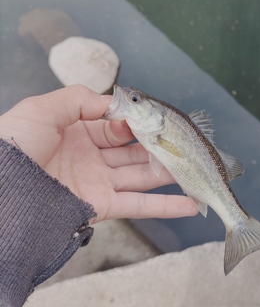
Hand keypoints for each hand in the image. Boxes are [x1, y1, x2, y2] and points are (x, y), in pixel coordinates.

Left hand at [0, 85, 197, 222]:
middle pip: (133, 152)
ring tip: (194, 170)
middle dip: (159, 148)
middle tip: (184, 145)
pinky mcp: (101, 206)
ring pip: (141, 177)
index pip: (116, 126)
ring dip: (169, 174)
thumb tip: (113, 104)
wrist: (0, 189)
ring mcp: (97, 183)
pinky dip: (165, 207)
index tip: (154, 122)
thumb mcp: (42, 109)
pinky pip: (138, 206)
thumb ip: (79, 99)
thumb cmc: (13, 145)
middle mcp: (90, 157)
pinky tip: (190, 203)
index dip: (136, 123)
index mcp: (77, 132)